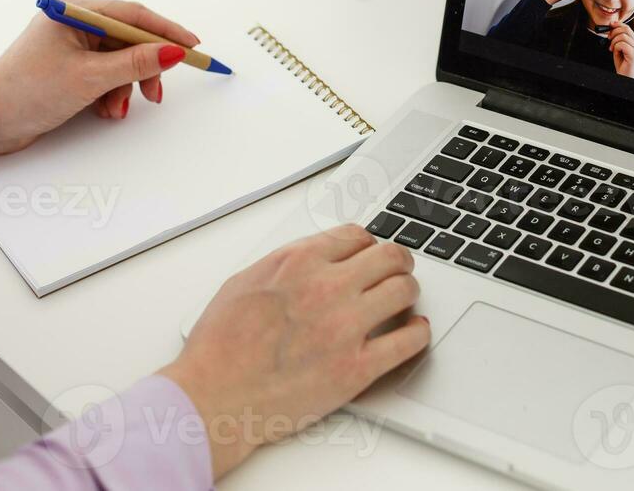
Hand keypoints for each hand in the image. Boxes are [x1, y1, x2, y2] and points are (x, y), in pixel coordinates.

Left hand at [0, 0, 199, 156]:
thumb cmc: (24, 92)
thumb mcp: (90, 78)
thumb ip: (135, 63)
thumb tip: (171, 52)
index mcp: (74, 8)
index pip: (134, 14)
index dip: (166, 31)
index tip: (192, 46)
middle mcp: (73, 18)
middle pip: (129, 38)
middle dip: (143, 68)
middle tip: (154, 92)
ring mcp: (71, 41)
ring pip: (120, 59)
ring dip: (124, 86)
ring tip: (115, 109)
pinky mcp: (69, 62)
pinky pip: (106, 71)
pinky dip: (110, 91)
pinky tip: (103, 108)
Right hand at [161, 225, 429, 479]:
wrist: (214, 398)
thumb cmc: (219, 347)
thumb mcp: (245, 281)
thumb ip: (285, 264)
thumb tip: (312, 259)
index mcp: (299, 262)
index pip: (356, 235)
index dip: (368, 244)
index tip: (370, 253)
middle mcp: (327, 287)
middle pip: (389, 256)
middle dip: (397, 261)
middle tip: (398, 270)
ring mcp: (346, 327)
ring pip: (404, 291)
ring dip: (409, 291)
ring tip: (405, 299)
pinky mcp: (357, 368)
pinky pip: (408, 342)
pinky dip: (419, 333)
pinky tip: (416, 331)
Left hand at [607, 22, 633, 78]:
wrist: (626, 77)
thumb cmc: (623, 65)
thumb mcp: (619, 49)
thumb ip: (617, 39)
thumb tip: (612, 28)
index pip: (627, 28)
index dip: (618, 24)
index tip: (610, 25)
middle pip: (626, 29)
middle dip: (614, 32)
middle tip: (609, 39)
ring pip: (622, 36)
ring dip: (614, 42)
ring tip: (613, 49)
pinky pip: (622, 44)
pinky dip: (616, 47)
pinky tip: (616, 53)